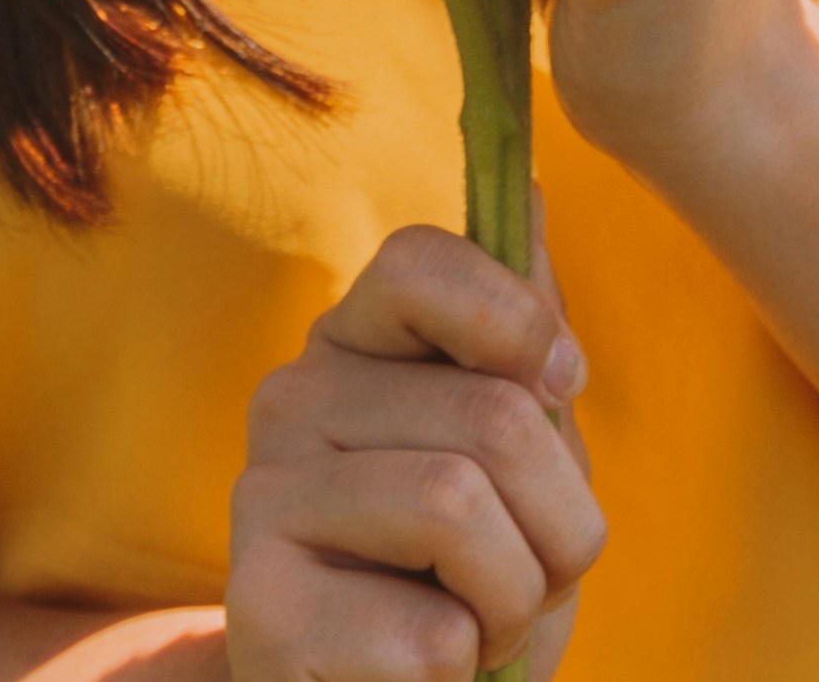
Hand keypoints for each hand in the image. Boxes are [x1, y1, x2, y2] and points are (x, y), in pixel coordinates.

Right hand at [225, 227, 599, 680]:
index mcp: (353, 345)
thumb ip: (514, 329)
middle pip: (492, 413)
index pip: (422, 261)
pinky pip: (430, 633)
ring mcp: (261, 501)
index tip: (556, 389)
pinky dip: (461, 671)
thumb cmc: (460, 576)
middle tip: (517, 576)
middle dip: (558, 526)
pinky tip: (417, 674)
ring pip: (460, 511)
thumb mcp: (512, 451)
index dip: (518, 323)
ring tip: (472, 624)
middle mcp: (289, 400)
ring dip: (512, 603)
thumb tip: (528, 184)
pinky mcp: (260, 611)